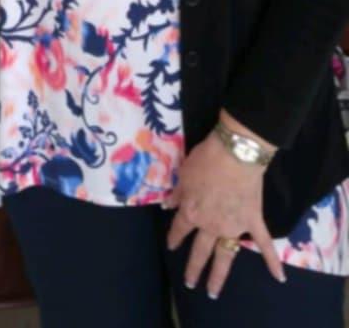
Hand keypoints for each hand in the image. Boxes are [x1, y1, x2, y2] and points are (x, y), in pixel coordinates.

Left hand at [166, 129, 284, 297]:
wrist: (235, 154)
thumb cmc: (206, 160)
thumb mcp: (184, 174)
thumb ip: (177, 193)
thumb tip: (168, 205)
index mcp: (191, 213)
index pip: (179, 229)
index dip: (174, 238)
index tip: (171, 246)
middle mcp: (210, 226)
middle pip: (200, 251)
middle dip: (193, 268)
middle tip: (190, 283)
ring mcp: (233, 227)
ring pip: (225, 256)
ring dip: (218, 275)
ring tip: (213, 292)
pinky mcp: (253, 222)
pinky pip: (264, 244)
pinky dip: (272, 260)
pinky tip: (278, 277)